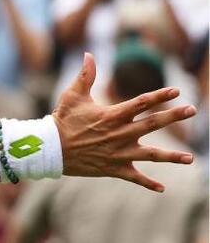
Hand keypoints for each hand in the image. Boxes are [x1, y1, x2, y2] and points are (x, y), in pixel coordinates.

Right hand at [53, 53, 194, 190]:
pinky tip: (162, 188)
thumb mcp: (73, 95)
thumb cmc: (62, 120)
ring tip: (189, 158)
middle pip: (153, 124)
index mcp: (112, 115)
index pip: (142, 102)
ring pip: (151, 155)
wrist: (50, 149)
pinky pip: (134, 177)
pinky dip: (148, 183)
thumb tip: (88, 54)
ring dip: (171, 157)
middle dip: (174, 116)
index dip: (160, 95)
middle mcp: (120, 134)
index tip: (177, 91)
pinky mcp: (113, 168)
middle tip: (192, 110)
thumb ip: (85, 75)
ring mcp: (119, 153)